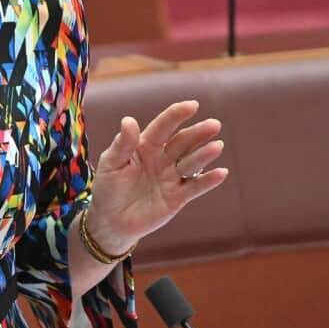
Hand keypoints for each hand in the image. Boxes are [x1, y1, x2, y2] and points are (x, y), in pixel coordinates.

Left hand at [85, 101, 228, 254]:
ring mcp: (171, 177)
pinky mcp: (177, 197)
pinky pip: (195, 187)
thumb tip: (129, 120)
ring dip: (204, 154)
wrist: (110, 221)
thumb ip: (122, 144)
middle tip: (214, 125)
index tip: (192, 105)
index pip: (163, 127)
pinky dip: (208, 181)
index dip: (177, 115)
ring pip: (191, 163)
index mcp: (145, 146)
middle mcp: (162, 158)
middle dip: (198, 133)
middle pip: (183, 142)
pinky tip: (221, 173)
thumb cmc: (107, 188)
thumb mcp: (110, 164)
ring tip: (217, 146)